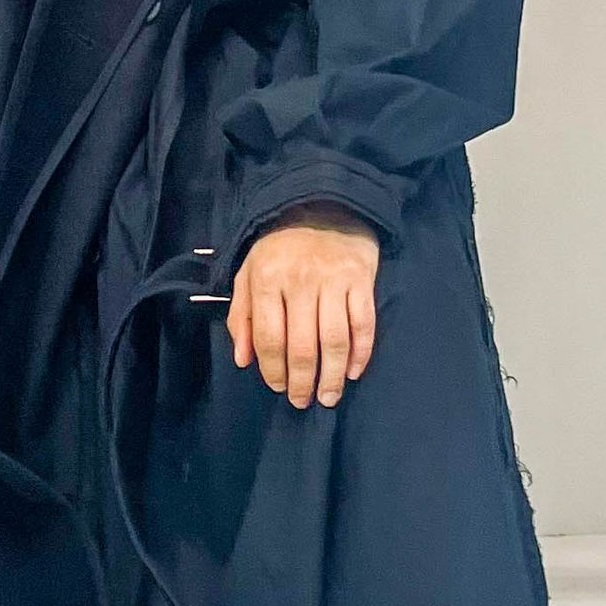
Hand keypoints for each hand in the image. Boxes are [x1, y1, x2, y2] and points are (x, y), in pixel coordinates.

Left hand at [227, 202, 379, 407]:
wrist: (322, 204)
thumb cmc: (280, 247)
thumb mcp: (249, 273)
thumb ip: (242, 316)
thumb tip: (243, 360)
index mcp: (267, 281)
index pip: (269, 338)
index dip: (272, 370)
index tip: (277, 387)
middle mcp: (300, 282)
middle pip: (302, 346)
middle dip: (302, 382)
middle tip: (303, 401)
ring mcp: (333, 281)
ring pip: (334, 341)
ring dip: (331, 376)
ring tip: (329, 397)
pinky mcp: (361, 280)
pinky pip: (363, 324)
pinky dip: (360, 353)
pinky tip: (352, 372)